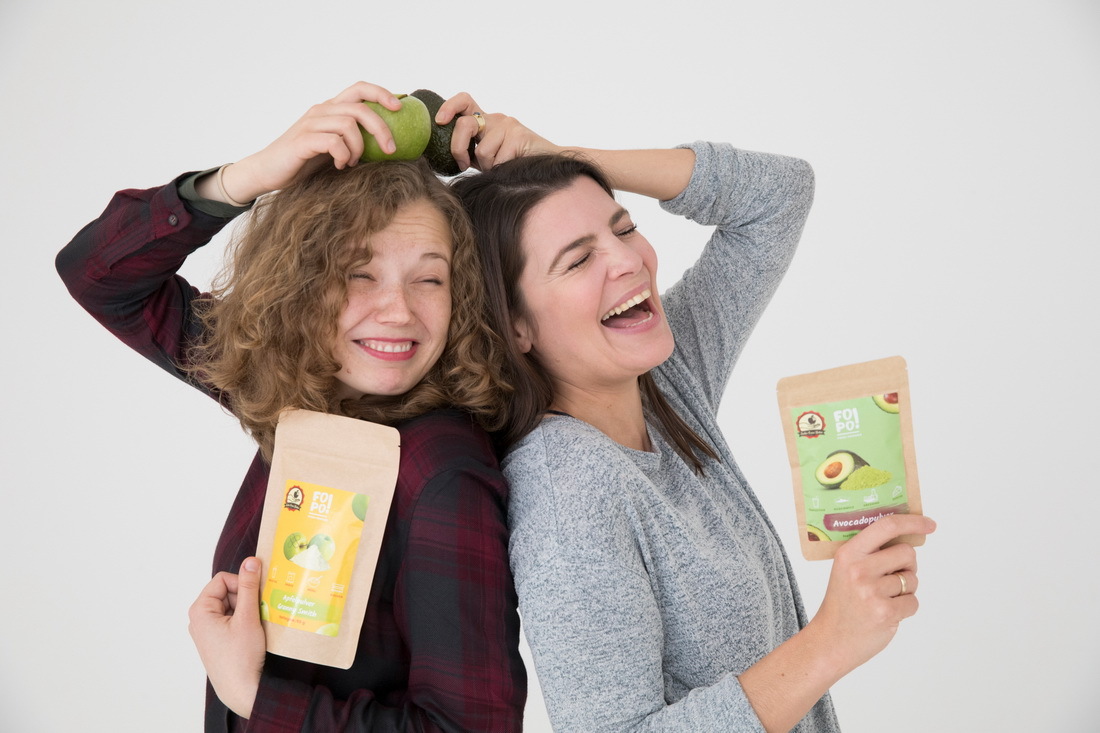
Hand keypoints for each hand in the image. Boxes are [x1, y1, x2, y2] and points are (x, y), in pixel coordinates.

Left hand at [188, 557, 266, 718]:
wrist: (242, 690)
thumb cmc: (241, 657)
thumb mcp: (247, 617)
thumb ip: (249, 586)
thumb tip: (251, 560)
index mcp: (200, 610)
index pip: (223, 579)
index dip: (242, 583)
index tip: (256, 596)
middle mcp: (200, 618)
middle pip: (227, 591)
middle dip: (246, 598)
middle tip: (258, 612)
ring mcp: (208, 630)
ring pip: (231, 605)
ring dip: (248, 609)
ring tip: (257, 625)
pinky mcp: (217, 639)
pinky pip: (232, 619)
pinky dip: (245, 620)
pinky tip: (254, 632)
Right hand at [205, 81, 404, 202]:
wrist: (268, 171)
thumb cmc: (304, 162)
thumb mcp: (335, 148)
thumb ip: (354, 140)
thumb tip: (390, 145)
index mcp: (331, 109)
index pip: (359, 89)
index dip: (381, 93)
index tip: (399, 107)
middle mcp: (321, 111)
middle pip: (360, 107)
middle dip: (381, 128)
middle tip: (390, 149)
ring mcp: (311, 124)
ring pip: (348, 125)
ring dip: (358, 148)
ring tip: (352, 162)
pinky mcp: (303, 140)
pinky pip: (333, 142)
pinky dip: (343, 155)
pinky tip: (340, 165)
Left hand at [435, 92, 560, 170]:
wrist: (548, 166)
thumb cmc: (513, 165)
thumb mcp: (485, 158)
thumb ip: (468, 152)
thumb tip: (440, 156)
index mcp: (485, 121)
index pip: (463, 101)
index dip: (448, 107)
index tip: (440, 122)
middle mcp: (495, 118)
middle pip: (464, 124)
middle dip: (457, 148)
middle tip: (463, 165)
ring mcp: (508, 125)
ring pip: (482, 150)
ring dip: (487, 167)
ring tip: (500, 169)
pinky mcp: (519, 135)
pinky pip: (498, 159)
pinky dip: (501, 170)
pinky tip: (513, 168)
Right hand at [806, 513, 936, 674]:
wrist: (830, 641)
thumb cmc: (842, 604)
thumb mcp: (845, 570)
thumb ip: (869, 553)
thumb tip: (905, 538)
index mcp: (848, 553)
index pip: (886, 527)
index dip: (912, 522)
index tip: (929, 524)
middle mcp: (859, 569)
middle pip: (907, 553)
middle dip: (907, 565)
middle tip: (891, 578)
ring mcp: (872, 591)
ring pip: (912, 579)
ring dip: (906, 590)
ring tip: (883, 599)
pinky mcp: (885, 612)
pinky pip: (913, 602)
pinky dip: (906, 608)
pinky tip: (886, 613)